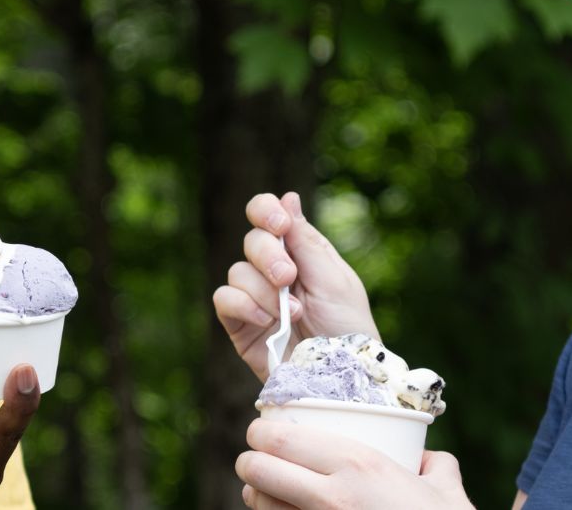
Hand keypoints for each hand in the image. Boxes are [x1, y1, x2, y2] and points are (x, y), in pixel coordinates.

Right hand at [213, 191, 380, 379]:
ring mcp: (255, 298)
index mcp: (300, 253)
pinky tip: (269, 322)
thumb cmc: (347, 327)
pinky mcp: (240, 325)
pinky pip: (224, 299)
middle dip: (268, 257)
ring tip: (291, 314)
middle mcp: (273, 271)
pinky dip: (244, 306)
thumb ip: (306, 240)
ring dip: (264, 291)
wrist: (339, 375)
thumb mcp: (334, 278)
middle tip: (289, 278)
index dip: (266, 211)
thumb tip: (289, 196)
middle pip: (251, 241)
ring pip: (237, 271)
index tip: (279, 223)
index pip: (269, 216)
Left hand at [235, 419, 471, 509]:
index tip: (261, 432)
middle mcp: (332, 497)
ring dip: (254, 495)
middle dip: (249, 462)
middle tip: (253, 460)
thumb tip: (430, 460)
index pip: (282, 439)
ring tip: (258, 490)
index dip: (260, 433)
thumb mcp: (447, 492)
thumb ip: (436, 467)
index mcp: (359, 465)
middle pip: (260, 470)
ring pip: (260, 506)